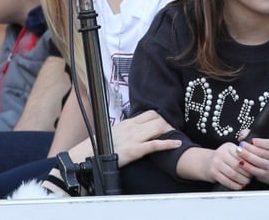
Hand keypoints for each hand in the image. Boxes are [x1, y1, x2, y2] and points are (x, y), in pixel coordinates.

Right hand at [67, 110, 181, 167]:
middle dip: (168, 124)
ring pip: (158, 128)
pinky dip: (168, 144)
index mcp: (128, 123)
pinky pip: (155, 145)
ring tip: (177, 135)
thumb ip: (127, 129)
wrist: (91, 155)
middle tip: (174, 130)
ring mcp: (134, 138)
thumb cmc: (103, 146)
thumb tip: (137, 127)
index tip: (166, 123)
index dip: (161, 117)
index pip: (150, 113)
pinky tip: (177, 144)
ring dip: (170, 131)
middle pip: (157, 119)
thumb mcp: (115, 132)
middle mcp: (132, 128)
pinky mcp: (135, 150)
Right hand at [209, 141, 250, 189]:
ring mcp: (216, 163)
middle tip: (252, 176)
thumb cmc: (223, 158)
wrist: (207, 162)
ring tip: (246, 181)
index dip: (249, 163)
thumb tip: (256, 160)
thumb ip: (242, 154)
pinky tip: (240, 186)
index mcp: (228, 146)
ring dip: (242, 180)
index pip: (241, 155)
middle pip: (237, 165)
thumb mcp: (231, 151)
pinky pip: (227, 181)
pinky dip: (235, 185)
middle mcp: (221, 153)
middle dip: (247, 173)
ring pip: (233, 174)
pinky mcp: (213, 173)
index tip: (254, 167)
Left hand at [236, 137, 268, 186]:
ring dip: (247, 157)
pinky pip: (255, 171)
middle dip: (250, 149)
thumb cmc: (265, 152)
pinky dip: (247, 167)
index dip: (260, 142)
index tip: (251, 140)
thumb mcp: (263, 142)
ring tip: (239, 152)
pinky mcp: (265, 175)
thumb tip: (242, 136)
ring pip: (259, 162)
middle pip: (262, 153)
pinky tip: (241, 162)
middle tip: (241, 145)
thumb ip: (252, 135)